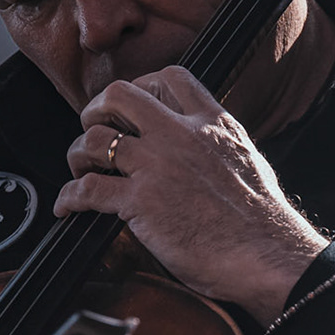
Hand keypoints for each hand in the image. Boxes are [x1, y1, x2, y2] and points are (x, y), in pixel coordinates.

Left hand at [53, 66, 328, 324]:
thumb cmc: (263, 222)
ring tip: (79, 169)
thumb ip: (218, 145)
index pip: (170, 78)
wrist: (268, 256)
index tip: (130, 108)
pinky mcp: (140, 201)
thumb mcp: (246, 161)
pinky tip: (66, 207)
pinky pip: (86, 189)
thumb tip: (204, 149)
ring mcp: (158, 166)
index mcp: (212, 124)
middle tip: (93, 130)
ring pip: (95, 139)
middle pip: (120, 95)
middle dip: (96, 110)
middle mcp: (181, 135)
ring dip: (77, 154)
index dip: (141, 86)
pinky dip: (67, 198)